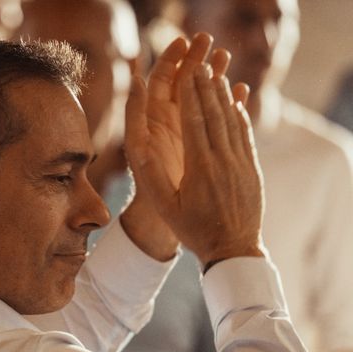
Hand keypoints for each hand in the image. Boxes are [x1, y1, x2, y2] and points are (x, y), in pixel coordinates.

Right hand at [122, 33, 247, 261]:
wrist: (234, 249)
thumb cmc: (195, 230)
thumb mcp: (167, 207)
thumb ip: (152, 178)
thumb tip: (138, 148)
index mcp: (201, 167)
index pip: (194, 121)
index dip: (190, 95)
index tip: (185, 73)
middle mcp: (224, 160)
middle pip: (214, 114)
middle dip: (206, 86)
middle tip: (199, 63)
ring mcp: (241, 163)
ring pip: (232, 121)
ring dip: (223, 95)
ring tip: (216, 74)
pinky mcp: (252, 168)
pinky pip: (245, 135)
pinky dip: (239, 114)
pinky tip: (236, 102)